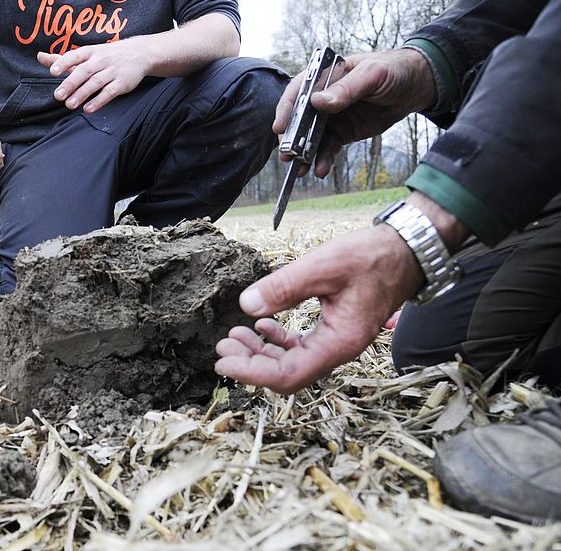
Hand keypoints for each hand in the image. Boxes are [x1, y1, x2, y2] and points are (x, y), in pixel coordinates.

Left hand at [38, 41, 149, 112]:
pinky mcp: (122, 83)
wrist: (138, 53)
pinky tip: (88, 109)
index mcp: (89, 52)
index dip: (63, 63)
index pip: (74, 56)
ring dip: (82, 94)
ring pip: (96, 82)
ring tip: (69, 105)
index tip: (52, 71)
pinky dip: (99, 101)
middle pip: (84, 71)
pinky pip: (110, 92)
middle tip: (58, 95)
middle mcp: (100, 60)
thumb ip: (62, 58)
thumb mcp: (85, 54)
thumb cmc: (105, 55)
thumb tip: (39, 56)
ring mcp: (112, 71)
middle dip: (71, 83)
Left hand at [214, 225, 424, 393]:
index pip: (288, 375)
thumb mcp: (322, 267)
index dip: (252, 373)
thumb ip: (283, 287)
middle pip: (287, 374)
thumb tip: (247, 306)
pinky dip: (277, 341)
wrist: (405, 252)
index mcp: (339, 343)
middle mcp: (338, 350)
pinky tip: (261, 326)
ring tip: (234, 336)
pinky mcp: (334, 332)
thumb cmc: (370, 258)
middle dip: (250, 364)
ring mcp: (337, 343)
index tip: (224, 362)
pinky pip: (301, 348)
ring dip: (261, 353)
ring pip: (292, 362)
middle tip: (222, 347)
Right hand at [274, 49, 436, 176]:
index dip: (286, 109)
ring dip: (303, 155)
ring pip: (310, 138)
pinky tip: (320, 170)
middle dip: (291, 138)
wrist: (416, 85)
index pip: (298, 92)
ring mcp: (331, 117)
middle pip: (299, 119)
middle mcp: (323, 98)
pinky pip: (328, 148)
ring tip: (300, 171)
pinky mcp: (342, 132)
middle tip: (286, 155)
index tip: (280, 127)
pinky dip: (322, 159)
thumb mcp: (372, 75)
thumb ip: (346, 89)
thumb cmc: (392, 69)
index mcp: (325, 77)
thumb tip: (318, 103)